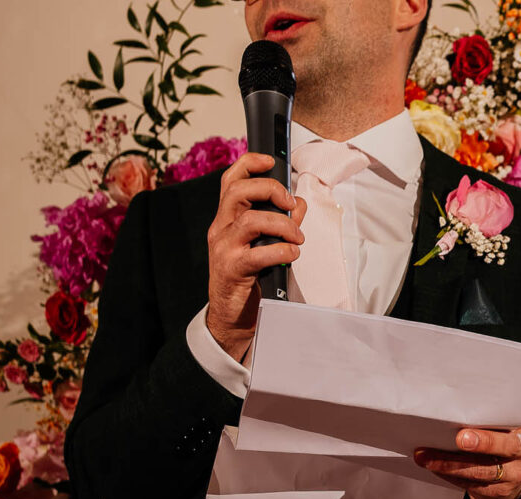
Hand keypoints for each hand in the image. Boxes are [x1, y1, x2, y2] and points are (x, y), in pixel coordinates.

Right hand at [204, 152, 305, 361]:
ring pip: (251, 219)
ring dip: (283, 225)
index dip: (250, 164)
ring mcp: (224, 248)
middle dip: (270, 190)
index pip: (231, 180)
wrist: (230, 315)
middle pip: (238, 191)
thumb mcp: (263, 244)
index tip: (271, 162)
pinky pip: (260, 253)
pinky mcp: (232, 269)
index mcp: (227, 218)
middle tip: (290, 204)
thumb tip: (299, 204)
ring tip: (297, 237)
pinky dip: (283, 250)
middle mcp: (221, 228)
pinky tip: (292, 254)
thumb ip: (280, 222)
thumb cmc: (248, 277)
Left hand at [415, 405, 520, 498]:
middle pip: (509, 445)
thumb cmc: (500, 437)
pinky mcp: (500, 491)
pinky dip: (450, 476)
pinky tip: (433, 468)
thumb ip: (490, 411)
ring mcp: (515, 472)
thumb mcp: (504, 421)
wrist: (511, 474)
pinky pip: (473, 485)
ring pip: (484, 470)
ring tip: (426, 458)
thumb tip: (454, 402)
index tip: (484, 409)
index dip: (506, 411)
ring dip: (452, 464)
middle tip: (461, 439)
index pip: (520, 413)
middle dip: (485, 442)